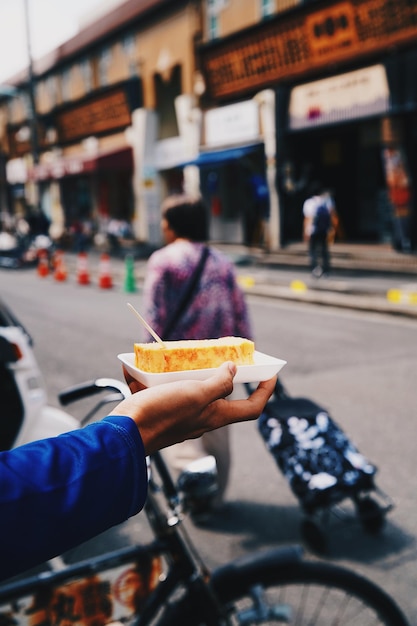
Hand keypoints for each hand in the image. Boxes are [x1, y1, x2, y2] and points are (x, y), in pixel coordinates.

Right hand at [111, 363, 276, 454]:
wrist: (124, 434)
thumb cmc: (163, 414)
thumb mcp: (196, 395)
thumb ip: (218, 384)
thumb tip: (233, 371)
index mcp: (215, 416)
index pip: (252, 408)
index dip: (266, 392)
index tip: (271, 373)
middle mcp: (201, 418)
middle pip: (222, 395)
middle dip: (223, 374)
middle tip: (221, 354)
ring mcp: (181, 415)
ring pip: (191, 389)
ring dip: (187, 372)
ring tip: (181, 355)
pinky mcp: (161, 410)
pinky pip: (163, 390)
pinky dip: (157, 377)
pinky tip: (147, 367)